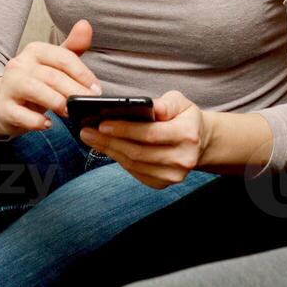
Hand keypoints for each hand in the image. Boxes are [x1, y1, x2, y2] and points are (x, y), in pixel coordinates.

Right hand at [0, 19, 98, 137]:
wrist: (6, 103)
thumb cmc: (37, 82)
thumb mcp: (55, 64)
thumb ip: (73, 48)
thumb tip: (85, 25)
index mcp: (35, 50)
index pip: (64, 58)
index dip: (83, 74)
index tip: (96, 89)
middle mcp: (20, 64)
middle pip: (53, 76)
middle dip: (74, 91)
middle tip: (88, 103)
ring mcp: (9, 86)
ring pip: (36, 91)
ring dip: (57, 103)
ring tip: (70, 112)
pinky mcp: (3, 107)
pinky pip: (20, 114)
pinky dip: (36, 120)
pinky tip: (47, 124)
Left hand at [80, 90, 206, 189]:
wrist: (199, 142)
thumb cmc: (184, 118)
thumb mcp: (181, 103)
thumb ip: (165, 103)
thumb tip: (146, 105)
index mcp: (188, 135)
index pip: (151, 134)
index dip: (125, 130)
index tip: (102, 123)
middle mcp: (183, 159)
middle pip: (138, 152)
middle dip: (109, 141)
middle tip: (87, 131)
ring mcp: (173, 175)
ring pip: (134, 164)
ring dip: (109, 151)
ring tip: (91, 138)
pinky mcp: (163, 183)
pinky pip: (135, 172)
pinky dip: (119, 160)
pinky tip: (106, 148)